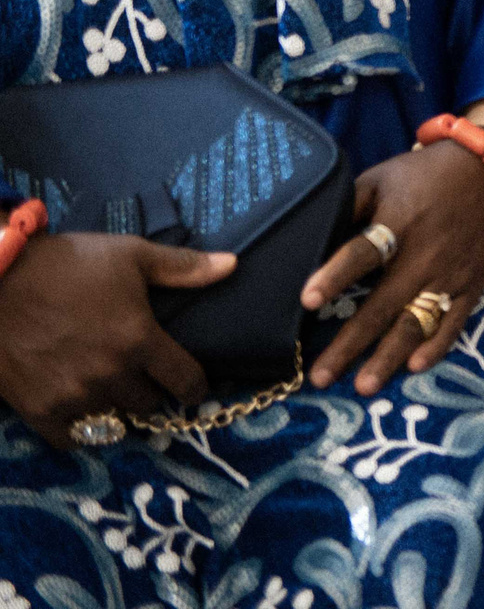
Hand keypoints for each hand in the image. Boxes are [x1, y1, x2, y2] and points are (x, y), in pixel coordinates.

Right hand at [0, 236, 232, 447]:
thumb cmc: (65, 265)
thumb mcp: (129, 255)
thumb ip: (183, 267)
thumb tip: (233, 265)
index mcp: (138, 339)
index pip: (185, 381)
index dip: (194, 387)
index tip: (192, 388)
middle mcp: (110, 374)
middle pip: (148, 405)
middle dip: (151, 394)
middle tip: (144, 384)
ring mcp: (73, 396)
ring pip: (114, 424)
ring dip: (118, 413)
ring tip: (115, 398)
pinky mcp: (38, 409)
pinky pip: (72, 440)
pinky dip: (82, 432)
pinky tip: (84, 416)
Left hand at [303, 142, 483, 396]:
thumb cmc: (424, 176)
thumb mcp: (382, 179)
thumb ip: (349, 208)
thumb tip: (310, 239)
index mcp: (399, 221)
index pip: (364, 252)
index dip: (335, 274)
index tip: (308, 300)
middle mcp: (426, 253)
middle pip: (382, 304)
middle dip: (350, 343)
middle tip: (321, 376)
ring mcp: (451, 273)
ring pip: (416, 322)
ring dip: (389, 356)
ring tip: (364, 386)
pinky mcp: (472, 285)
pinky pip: (454, 322)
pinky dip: (437, 346)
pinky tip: (414, 367)